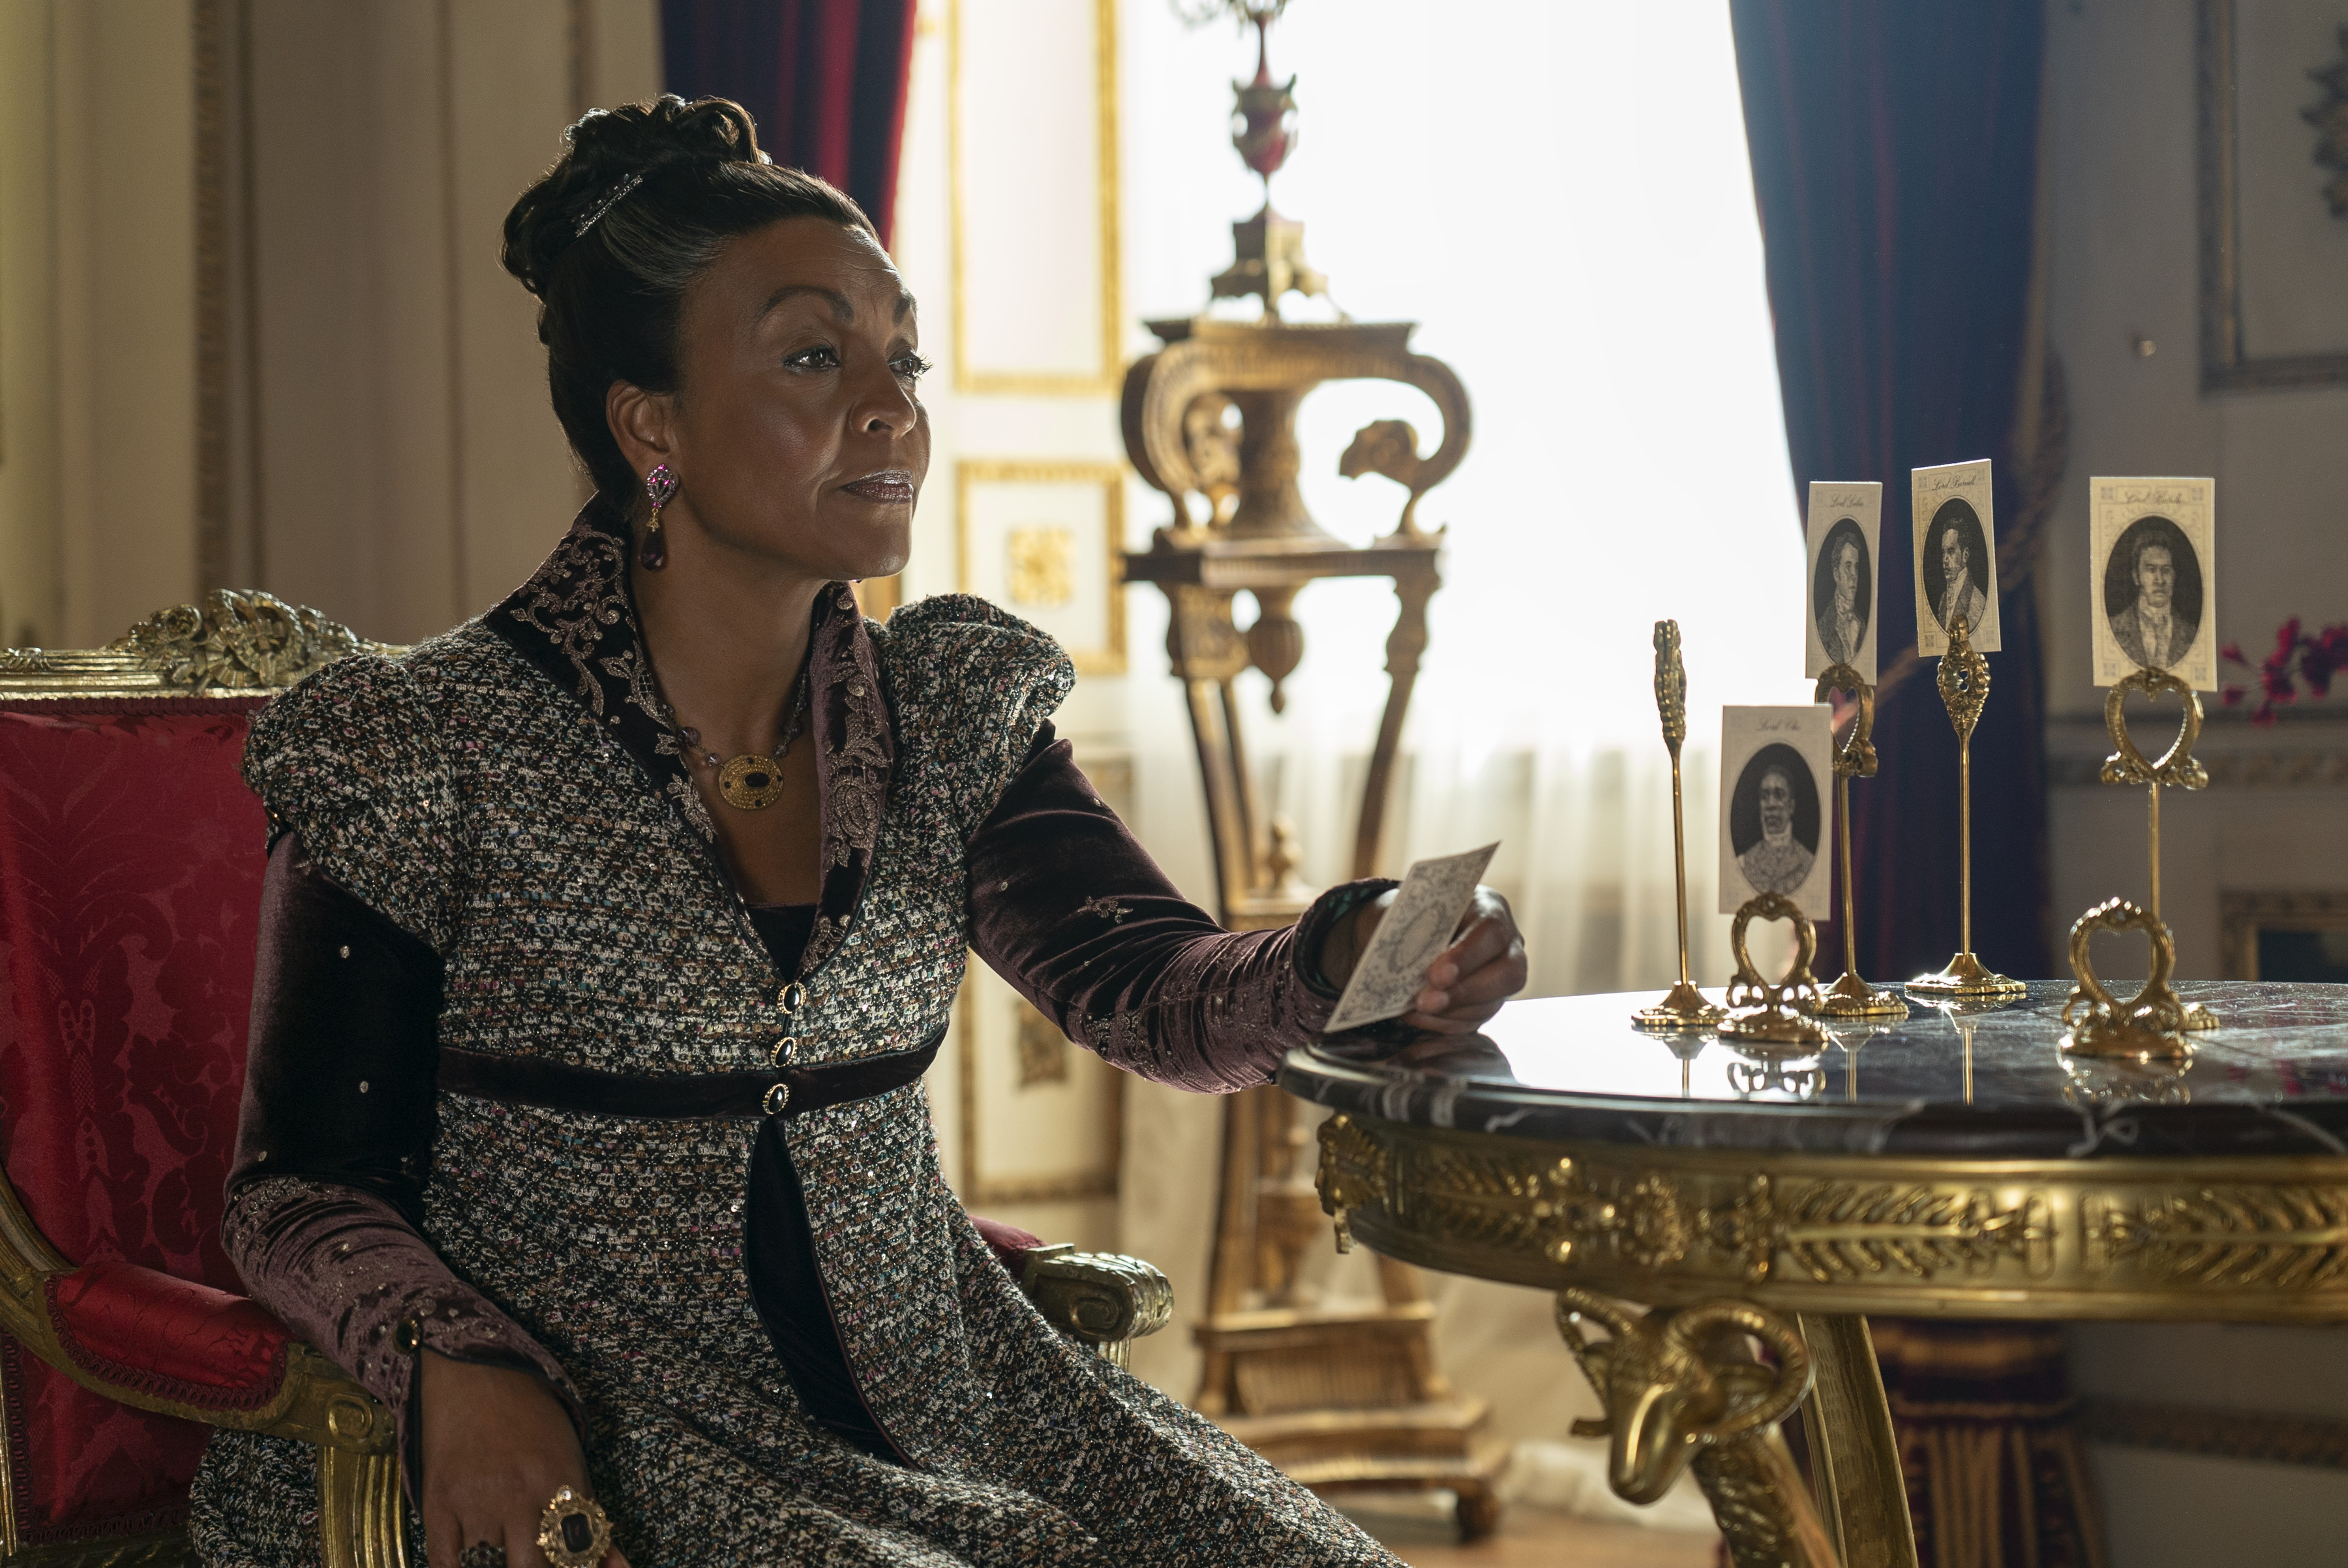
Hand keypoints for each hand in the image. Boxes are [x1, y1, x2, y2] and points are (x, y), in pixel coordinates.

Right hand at [419, 1351, 629, 1567]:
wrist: (473, 1371)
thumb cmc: (530, 1414)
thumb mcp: (572, 1456)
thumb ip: (592, 1516)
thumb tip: (620, 1566)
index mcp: (560, 1480)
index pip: (577, 1553)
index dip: (577, 1566)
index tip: (570, 1564)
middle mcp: (519, 1495)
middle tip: (536, 1560)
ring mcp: (475, 1501)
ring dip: (498, 1567)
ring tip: (506, 1555)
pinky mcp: (437, 1504)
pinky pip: (445, 1563)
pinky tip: (472, 1564)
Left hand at [1328, 885, 1526, 1034]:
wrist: (1404, 932)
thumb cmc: (1409, 916)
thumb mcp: (1407, 911)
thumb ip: (1413, 929)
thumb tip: (1407, 956)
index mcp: (1489, 907)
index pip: (1491, 931)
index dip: (1466, 956)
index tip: (1435, 975)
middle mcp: (1506, 943)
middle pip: (1508, 973)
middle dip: (1464, 991)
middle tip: (1425, 1002)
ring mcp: (1501, 975)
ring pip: (1492, 1003)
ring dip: (1450, 1012)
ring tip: (1415, 1009)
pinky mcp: (1488, 1001)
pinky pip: (1475, 1020)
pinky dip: (1444, 1022)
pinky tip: (1419, 1016)